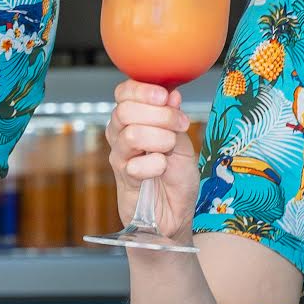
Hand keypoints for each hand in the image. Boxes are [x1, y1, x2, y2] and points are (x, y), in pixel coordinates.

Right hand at [105, 82, 201, 242]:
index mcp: (134, 118)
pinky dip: (156, 166)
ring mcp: (121, 155)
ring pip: (131, 134)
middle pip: (125, 110)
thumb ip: (174, 118)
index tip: (164, 97)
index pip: (124, 92)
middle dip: (160, 115)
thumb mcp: (182, 142)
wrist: (175, 212)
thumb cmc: (176, 177)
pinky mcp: (123, 178)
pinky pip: (135, 165)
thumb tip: (171, 93)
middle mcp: (121, 133)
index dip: (142, 90)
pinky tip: (161, 170)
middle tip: (179, 126)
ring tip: (169, 150)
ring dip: (160, 140)